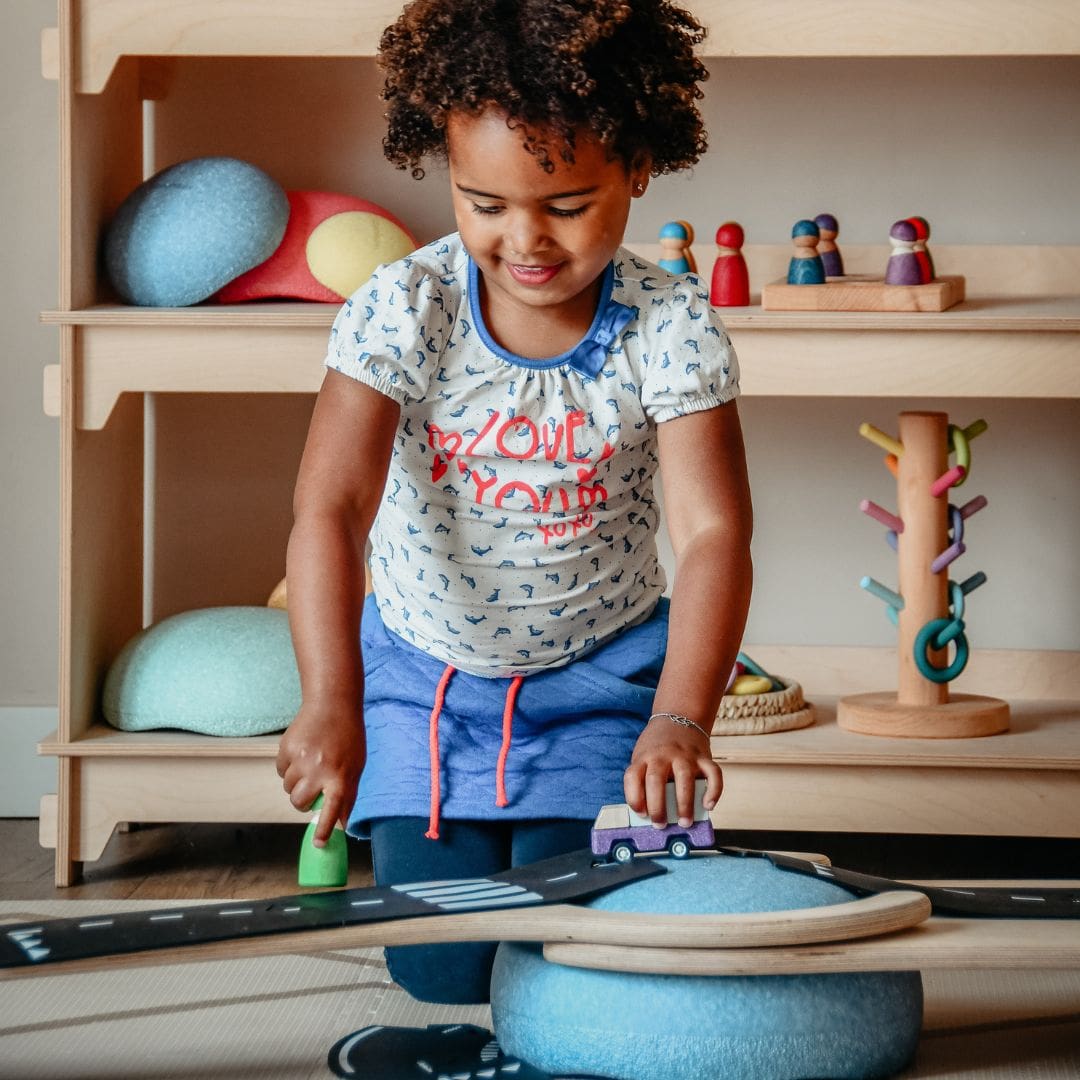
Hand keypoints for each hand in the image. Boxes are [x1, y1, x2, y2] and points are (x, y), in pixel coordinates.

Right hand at [276, 702, 364, 846]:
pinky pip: (280, 770)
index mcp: (341, 776)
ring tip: (309, 762)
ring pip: (288, 787)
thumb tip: (342, 823)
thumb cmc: (348, 737)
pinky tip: (301, 751)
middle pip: (299, 803)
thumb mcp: (355, 766)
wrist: (333, 704)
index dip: (324, 830)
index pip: (331, 811)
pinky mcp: (286, 749)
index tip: (319, 845)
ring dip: (295, 781)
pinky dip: (287, 766)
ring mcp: (301, 760)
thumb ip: (348, 795)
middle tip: (310, 790)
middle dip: (301, 801)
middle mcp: (320, 771)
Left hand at [623, 716, 721, 827]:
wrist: (679, 717)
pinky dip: (713, 791)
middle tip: (660, 824)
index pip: (633, 777)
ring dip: (684, 804)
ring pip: (684, 780)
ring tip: (685, 822)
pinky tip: (709, 806)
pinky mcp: (704, 757)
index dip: (634, 798)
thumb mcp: (643, 757)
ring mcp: (685, 755)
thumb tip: (650, 815)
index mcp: (644, 757)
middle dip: (658, 807)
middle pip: (656, 781)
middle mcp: (663, 755)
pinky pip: (713, 774)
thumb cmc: (657, 747)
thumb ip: (644, 780)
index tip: (641, 815)